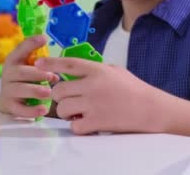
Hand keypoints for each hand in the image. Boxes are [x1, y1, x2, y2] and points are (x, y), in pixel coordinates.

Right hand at [0, 35, 59, 117]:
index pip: (20, 49)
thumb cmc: (26, 81)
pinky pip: (19, 109)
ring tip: (49, 92)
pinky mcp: (8, 106)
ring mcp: (7, 91)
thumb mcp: (31, 69)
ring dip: (35, 90)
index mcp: (14, 61)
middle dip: (37, 73)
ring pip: (19, 89)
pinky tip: (43, 109)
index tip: (44, 38)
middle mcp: (8, 74)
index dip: (31, 43)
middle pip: (20, 72)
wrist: (10, 103)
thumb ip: (43, 65)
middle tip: (52, 76)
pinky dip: (32, 110)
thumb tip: (57, 69)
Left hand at [35, 57, 159, 134]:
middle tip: (68, 99)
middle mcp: (92, 85)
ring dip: (66, 112)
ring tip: (77, 112)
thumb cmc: (134, 89)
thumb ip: (95, 69)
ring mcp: (93, 104)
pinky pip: (74, 126)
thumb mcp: (115, 70)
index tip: (38, 64)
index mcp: (97, 70)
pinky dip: (77, 126)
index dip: (50, 63)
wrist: (151, 109)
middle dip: (59, 96)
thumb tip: (76, 70)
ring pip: (63, 108)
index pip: (67, 64)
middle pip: (59, 89)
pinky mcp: (97, 122)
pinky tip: (86, 123)